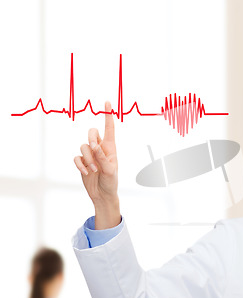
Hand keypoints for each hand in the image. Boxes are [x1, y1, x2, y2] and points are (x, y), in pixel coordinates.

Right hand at [74, 101, 120, 228]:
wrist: (103, 195)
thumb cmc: (111, 182)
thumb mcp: (110, 170)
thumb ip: (103, 158)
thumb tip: (94, 145)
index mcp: (111, 148)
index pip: (109, 129)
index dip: (108, 116)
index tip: (108, 102)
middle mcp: (100, 149)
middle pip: (92, 132)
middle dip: (91, 138)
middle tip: (94, 148)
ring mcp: (90, 155)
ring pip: (83, 146)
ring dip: (87, 158)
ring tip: (94, 170)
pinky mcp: (82, 162)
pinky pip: (76, 158)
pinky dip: (80, 164)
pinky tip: (85, 172)